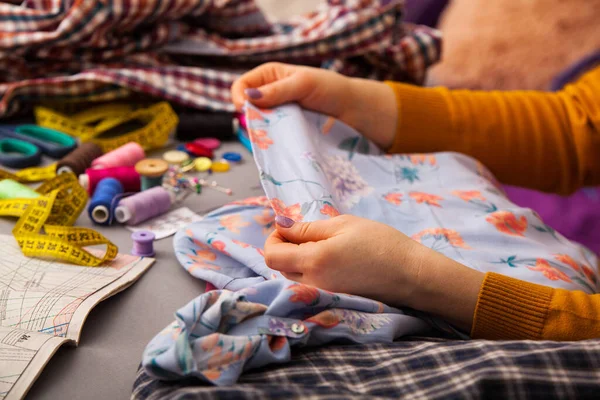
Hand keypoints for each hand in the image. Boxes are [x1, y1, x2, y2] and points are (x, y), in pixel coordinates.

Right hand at [231, 62, 397, 149]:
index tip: (246, 110)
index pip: (242, 85)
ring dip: (262, 129)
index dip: (239, 97)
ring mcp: (278, 113)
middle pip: (247, 107)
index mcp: (270, 75)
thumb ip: (277, 90)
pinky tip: (281, 140)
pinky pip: (271, 135)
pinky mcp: (286, 129)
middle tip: (262, 125)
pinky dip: (273, 139)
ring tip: (276, 132)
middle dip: (251, 116)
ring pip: (258, 123)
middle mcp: (270, 93)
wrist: (352, 110)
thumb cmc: (331, 89)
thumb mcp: (303, 84)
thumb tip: (249, 96)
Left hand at [265, 214, 423, 306]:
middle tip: (304, 233)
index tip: (288, 226)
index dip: (273, 238)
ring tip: (320, 246)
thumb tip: (281, 225)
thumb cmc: (381, 244)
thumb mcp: (343, 225)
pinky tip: (329, 261)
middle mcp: (313, 283)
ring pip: (291, 278)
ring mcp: (322, 296)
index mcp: (314, 261)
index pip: (271, 255)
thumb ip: (307, 228)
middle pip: (278, 268)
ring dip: (295, 261)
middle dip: (283, 248)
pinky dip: (308, 272)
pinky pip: (307, 287)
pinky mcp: (332, 302)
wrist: (411, 275)